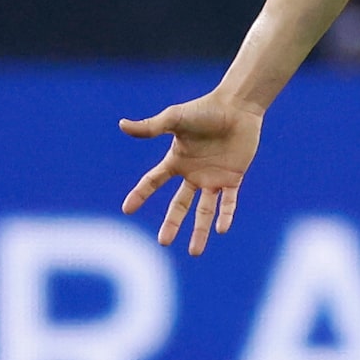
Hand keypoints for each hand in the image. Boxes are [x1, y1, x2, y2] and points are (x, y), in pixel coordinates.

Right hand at [119, 91, 263, 254]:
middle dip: (172, 223)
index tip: (127, 209)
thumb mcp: (175, 119)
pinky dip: (225, 215)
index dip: (140, 194)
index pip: (153, 181)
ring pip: (204, 210)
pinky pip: (228, 201)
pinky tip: (222, 230)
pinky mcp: (234, 177)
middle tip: (164, 242)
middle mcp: (193, 173)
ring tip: (195, 252)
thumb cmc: (206, 109)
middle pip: (179, 204)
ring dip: (200, 230)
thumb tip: (122, 125)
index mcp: (177, 160)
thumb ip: (151, 127)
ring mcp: (214, 177)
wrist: (237, 107)